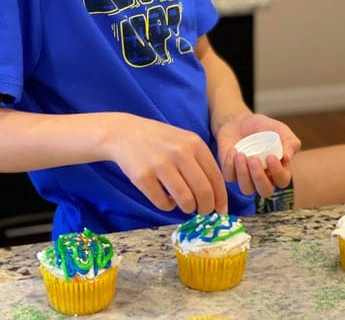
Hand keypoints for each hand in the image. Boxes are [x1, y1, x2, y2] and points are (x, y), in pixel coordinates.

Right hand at [105, 114, 227, 215]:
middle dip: (206, 208)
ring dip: (187, 208)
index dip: (220, 199)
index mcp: (194, 143)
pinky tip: (164, 198)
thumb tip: (217, 197)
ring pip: (185, 201)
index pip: (215, 177)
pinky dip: (167, 206)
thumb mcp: (183, 141)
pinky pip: (163, 203)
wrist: (124, 133)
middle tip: (202, 212)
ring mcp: (160, 164)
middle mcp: (179, 152)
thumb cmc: (159, 140)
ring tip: (183, 204)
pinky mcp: (143, 176)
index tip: (220, 211)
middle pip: (203, 192)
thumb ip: (200, 163)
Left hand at [216, 113, 300, 197]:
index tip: (270, 156)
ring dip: (243, 174)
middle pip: (265, 191)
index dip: (278, 172)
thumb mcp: (280, 129)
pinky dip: (229, 165)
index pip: (282, 180)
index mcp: (278, 170)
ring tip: (241, 154)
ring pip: (246, 189)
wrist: (240, 121)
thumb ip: (289, 141)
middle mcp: (263, 177)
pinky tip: (233, 151)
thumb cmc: (263, 127)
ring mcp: (246, 177)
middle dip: (259, 177)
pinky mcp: (231, 173)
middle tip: (253, 159)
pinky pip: (230, 178)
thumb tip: (287, 157)